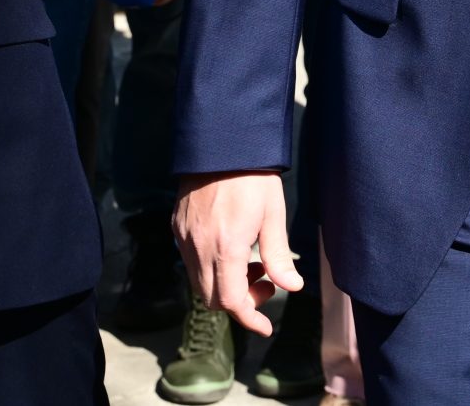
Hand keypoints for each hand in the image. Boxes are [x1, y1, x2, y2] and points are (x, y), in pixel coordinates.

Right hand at [175, 170, 301, 336]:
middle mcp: (199, 247)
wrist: (221, 141)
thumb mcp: (273, 214)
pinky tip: (231, 248)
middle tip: (265, 282)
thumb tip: (292, 287)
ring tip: (251, 262)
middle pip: (212, 298)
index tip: (264, 327)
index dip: (248, 318)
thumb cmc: (254, 175)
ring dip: (224, 284)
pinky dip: (210, 268)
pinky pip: (190, 261)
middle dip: (240, 301)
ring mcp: (184, 237)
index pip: (230, 302)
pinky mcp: (177, 226)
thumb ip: (279, 255)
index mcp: (226, 247)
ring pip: (198, 282)